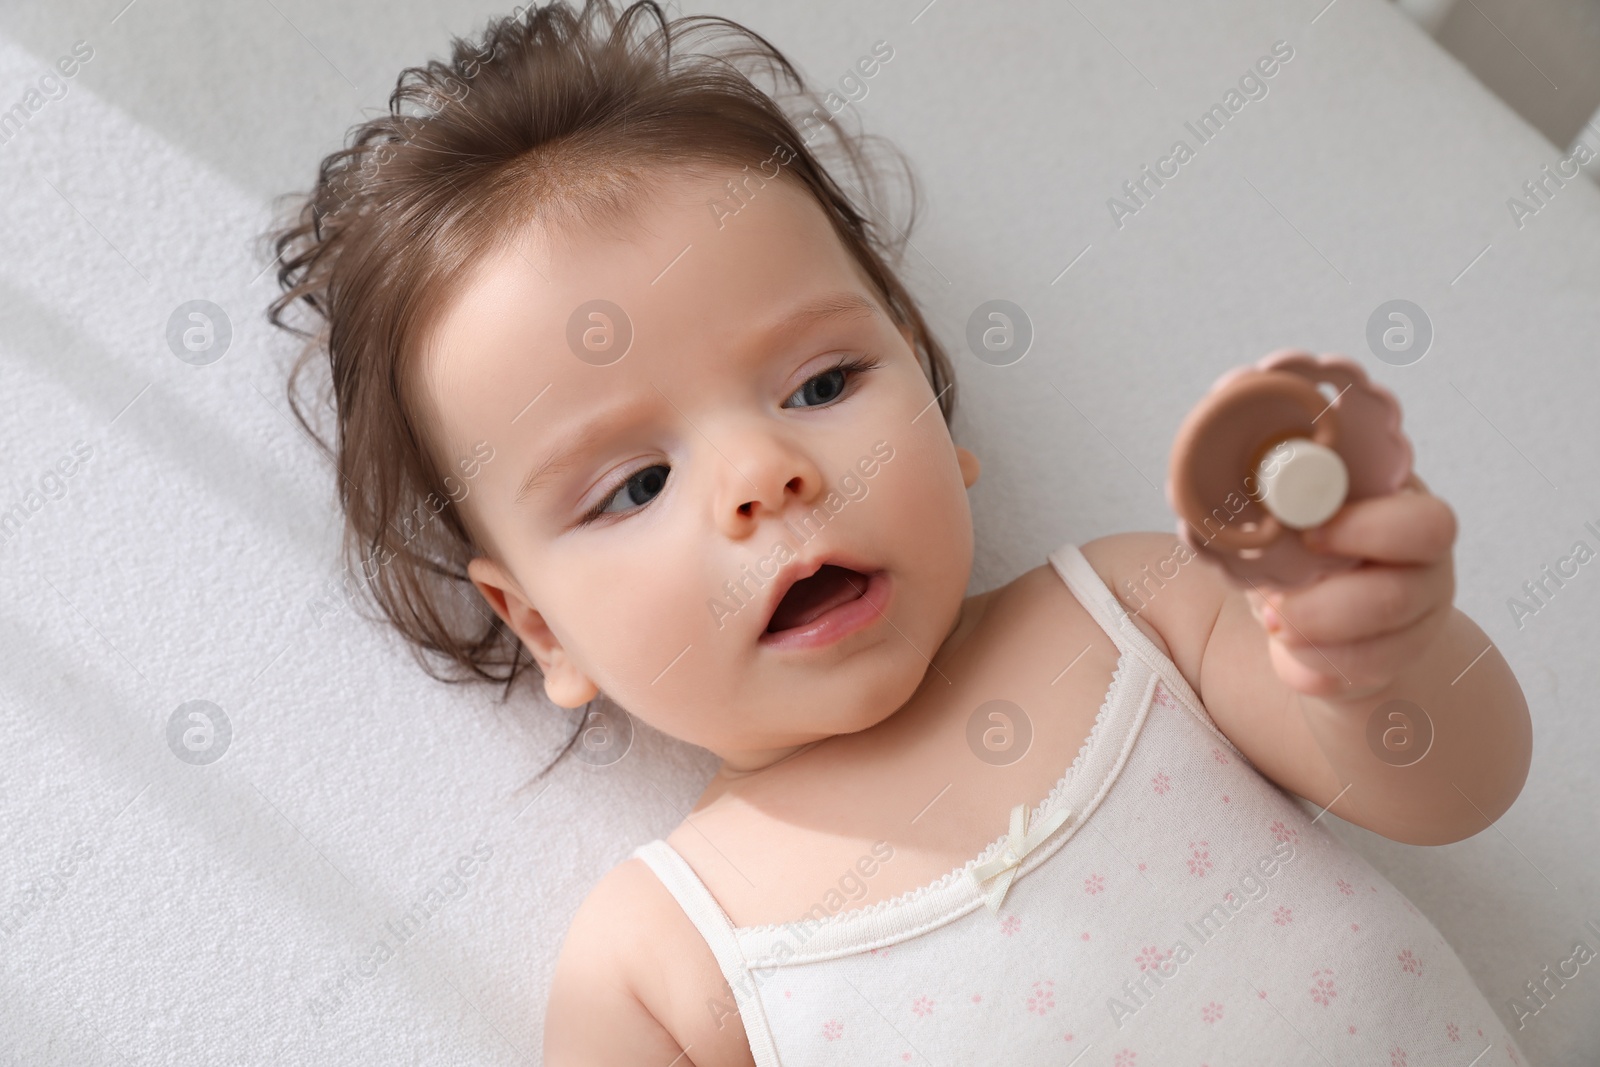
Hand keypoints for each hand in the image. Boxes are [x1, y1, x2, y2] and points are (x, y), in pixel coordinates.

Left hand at [1244, 472, 1456, 699]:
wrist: (1316, 599)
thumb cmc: (1302, 537)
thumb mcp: (1291, 511)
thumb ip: (1263, 504)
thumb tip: (1193, 498)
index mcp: (1408, 511)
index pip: (1425, 524)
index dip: (1368, 532)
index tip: (1308, 537)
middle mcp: (1426, 568)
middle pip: (1402, 595)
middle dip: (1327, 606)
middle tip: (1271, 602)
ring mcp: (1418, 620)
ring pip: (1391, 647)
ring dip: (1316, 641)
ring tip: (1270, 623)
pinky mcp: (1394, 664)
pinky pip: (1364, 677)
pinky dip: (1315, 669)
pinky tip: (1288, 655)